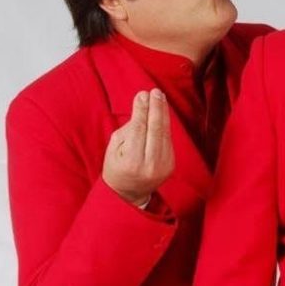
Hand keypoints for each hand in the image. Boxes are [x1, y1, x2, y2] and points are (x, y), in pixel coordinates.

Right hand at [102, 89, 174, 206]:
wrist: (129, 193)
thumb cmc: (117, 167)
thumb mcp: (113, 149)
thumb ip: (127, 129)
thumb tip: (142, 107)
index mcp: (132, 161)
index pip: (139, 129)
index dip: (141, 110)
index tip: (142, 94)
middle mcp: (150, 164)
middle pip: (156, 129)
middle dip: (156, 108)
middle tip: (155, 92)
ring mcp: (163, 166)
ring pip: (165, 133)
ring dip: (163, 113)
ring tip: (160, 97)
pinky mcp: (171, 165)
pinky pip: (168, 140)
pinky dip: (165, 125)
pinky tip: (162, 112)